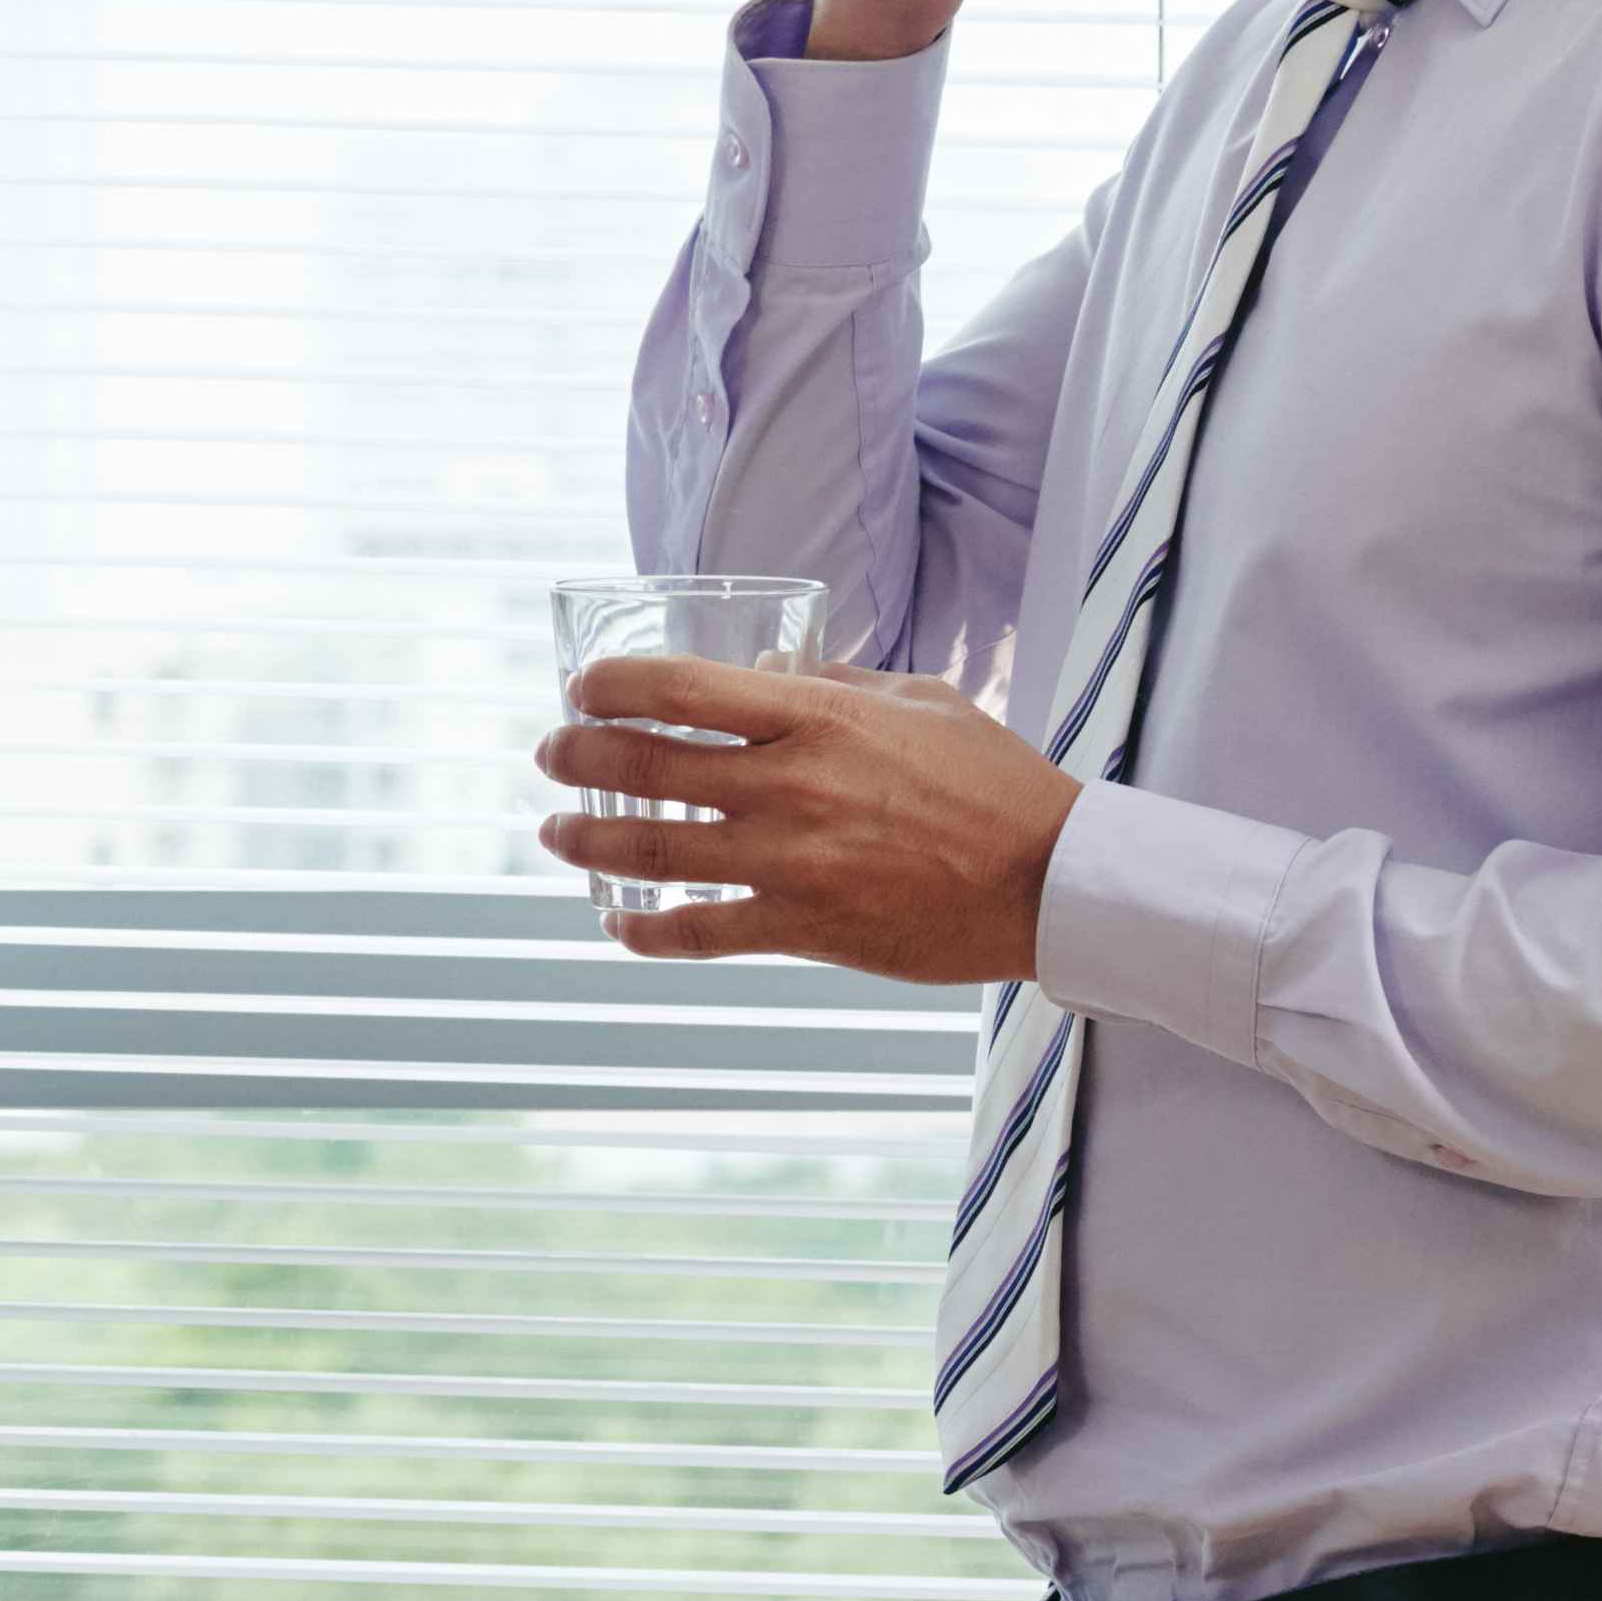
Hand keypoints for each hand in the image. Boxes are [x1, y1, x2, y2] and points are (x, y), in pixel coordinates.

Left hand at [533, 653, 1074, 984]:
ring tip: (556, 832)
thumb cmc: (993, 782)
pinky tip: (617, 921)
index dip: (611, 687)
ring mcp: (789, 862)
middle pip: (643, 765)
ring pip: (650, 850)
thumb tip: (770, 667)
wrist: (1049, 880)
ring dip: (585, 840)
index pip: (678, 689)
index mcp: (816, 715)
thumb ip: (835, 684)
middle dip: (576, 757)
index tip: (582, 690)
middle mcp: (788, 784)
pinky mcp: (804, 929)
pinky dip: (643, 929)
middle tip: (552, 755)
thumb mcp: (919, 700)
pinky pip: (696, 933)